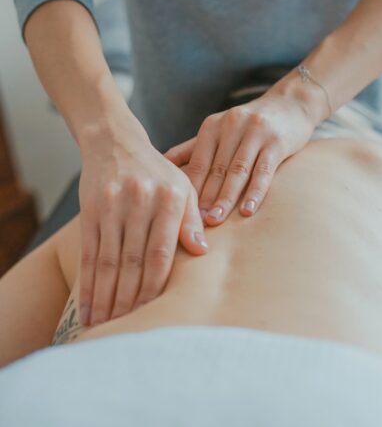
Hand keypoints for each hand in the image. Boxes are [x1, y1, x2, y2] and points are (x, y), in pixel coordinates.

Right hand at [78, 108, 207, 326]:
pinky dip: (87, 283)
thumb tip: (202, 252)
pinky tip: (87, 306)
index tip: (153, 314)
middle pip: (133, 262)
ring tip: (105, 327)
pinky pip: (89, 253)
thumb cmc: (157, 171)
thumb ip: (191, 219)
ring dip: (106, 298)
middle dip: (129, 300)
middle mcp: (140, 202)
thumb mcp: (183, 186)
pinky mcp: (90, 210)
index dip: (155, 287)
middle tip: (127, 330)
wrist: (116, 142)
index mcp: (169, 198)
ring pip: (109, 262)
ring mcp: (112, 206)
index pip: (162, 253)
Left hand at [164, 78, 320, 225]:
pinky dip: (255, 192)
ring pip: (237, 171)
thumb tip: (161, 165)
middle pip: (215, 169)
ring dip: (226, 198)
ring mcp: (255, 132)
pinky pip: (264, 170)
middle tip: (194, 224)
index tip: (180, 214)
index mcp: (212, 126)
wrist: (290, 103)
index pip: (197, 163)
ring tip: (215, 220)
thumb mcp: (219, 130)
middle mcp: (231, 126)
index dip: (189, 189)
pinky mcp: (277, 141)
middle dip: (204, 198)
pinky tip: (247, 211)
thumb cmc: (249, 124)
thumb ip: (192, 148)